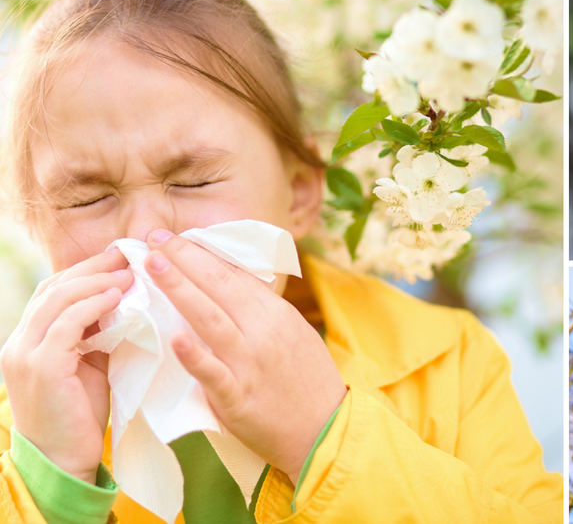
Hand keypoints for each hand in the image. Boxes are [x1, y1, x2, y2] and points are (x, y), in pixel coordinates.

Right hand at [0, 250, 133, 483]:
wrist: (64, 461)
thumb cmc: (80, 415)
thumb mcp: (90, 365)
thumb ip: (97, 334)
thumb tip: (125, 301)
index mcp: (28, 340)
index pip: (52, 291)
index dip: (84, 271)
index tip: (118, 258)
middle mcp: (19, 343)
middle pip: (54, 288)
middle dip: (91, 269)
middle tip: (125, 256)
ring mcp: (25, 355)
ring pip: (58, 300)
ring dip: (96, 282)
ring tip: (128, 273)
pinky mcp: (41, 368)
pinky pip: (66, 324)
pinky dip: (92, 305)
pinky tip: (117, 297)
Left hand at [143, 229, 346, 480]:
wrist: (325, 429)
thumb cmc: (307, 380)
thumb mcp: (294, 333)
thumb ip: (262, 312)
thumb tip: (229, 287)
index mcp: (276, 313)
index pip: (234, 274)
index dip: (201, 253)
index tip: (173, 237)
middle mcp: (263, 331)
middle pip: (219, 286)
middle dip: (184, 258)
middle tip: (154, 237)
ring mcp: (250, 363)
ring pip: (210, 319)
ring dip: (180, 289)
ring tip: (154, 266)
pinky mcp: (239, 397)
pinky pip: (213, 373)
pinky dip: (194, 356)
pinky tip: (174, 338)